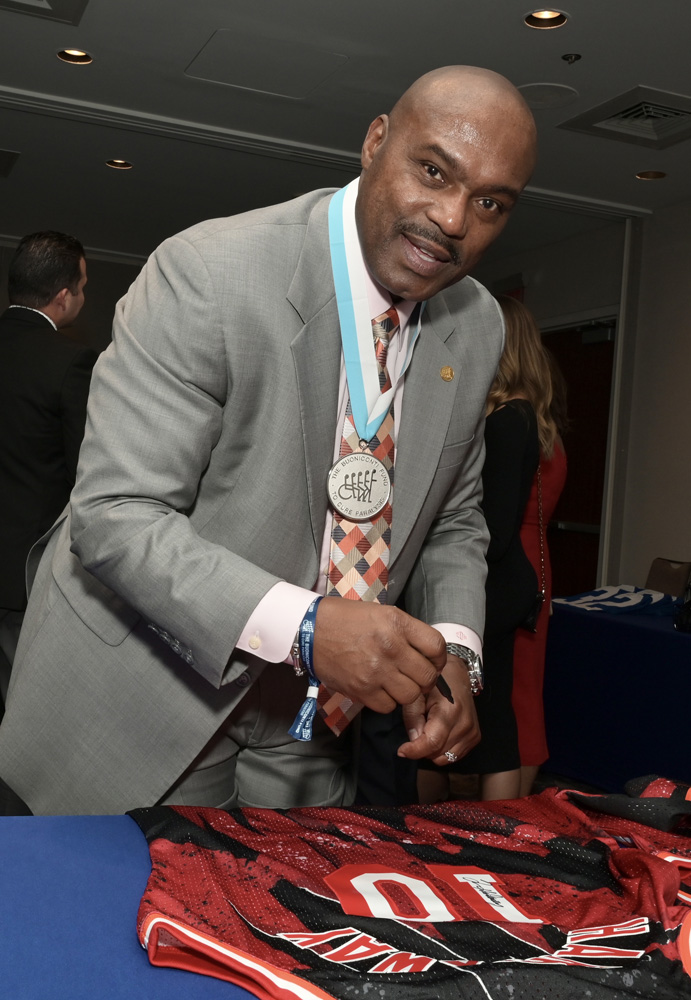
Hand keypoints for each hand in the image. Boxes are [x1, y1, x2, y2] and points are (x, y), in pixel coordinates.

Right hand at [312, 598, 446, 712]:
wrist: (311, 630)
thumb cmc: (347, 619)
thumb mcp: (382, 613)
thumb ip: (407, 632)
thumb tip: (428, 654)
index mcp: (397, 623)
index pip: (437, 647)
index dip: (438, 658)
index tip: (432, 661)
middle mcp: (390, 647)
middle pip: (427, 676)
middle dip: (425, 679)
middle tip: (414, 676)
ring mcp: (376, 671)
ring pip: (411, 695)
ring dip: (407, 692)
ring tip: (395, 682)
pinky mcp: (362, 689)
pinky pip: (388, 706)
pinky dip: (387, 701)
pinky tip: (379, 689)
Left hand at [396, 654, 480, 763]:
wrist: (458, 676)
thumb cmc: (436, 683)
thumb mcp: (417, 694)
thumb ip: (413, 717)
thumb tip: (413, 741)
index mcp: (450, 711)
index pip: (432, 743)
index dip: (414, 751)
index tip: (401, 751)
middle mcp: (465, 724)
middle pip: (437, 753)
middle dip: (422, 747)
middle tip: (418, 728)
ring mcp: (472, 732)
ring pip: (445, 758)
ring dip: (433, 750)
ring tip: (429, 729)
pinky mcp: (475, 737)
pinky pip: (453, 756)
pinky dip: (443, 750)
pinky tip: (440, 733)